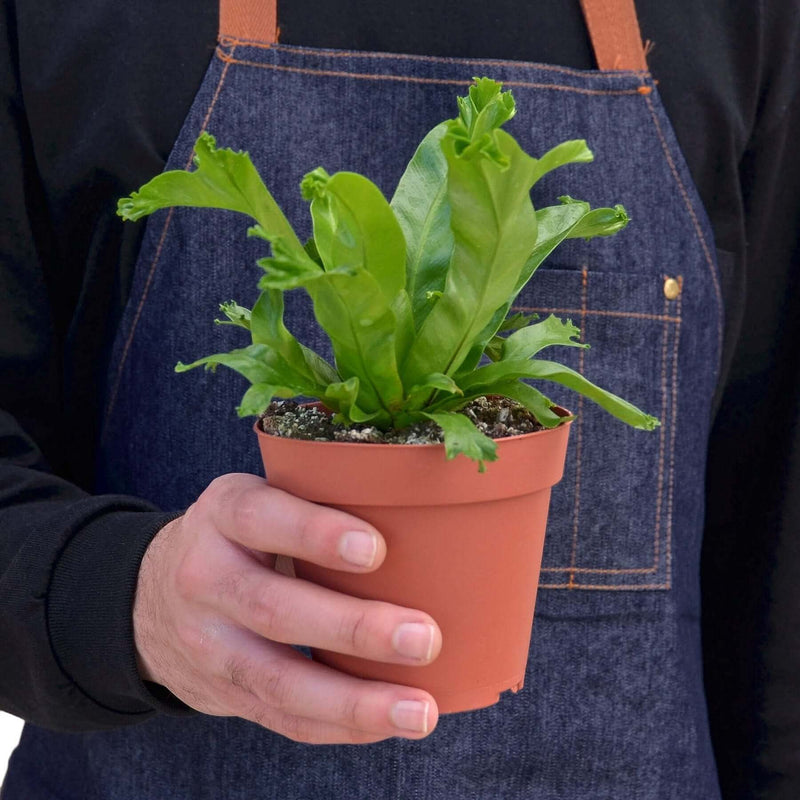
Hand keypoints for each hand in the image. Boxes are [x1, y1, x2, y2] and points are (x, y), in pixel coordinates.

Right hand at [133, 473, 441, 743]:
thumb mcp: (261, 498)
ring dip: (354, 702)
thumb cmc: (241, 537)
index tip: (376, 549)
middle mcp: (205, 577)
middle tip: (425, 637)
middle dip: (353, 628)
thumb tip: (428, 515)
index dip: (315, 533)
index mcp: (223, 513)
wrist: (152, 597)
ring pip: (277, 680)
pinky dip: (339, 726)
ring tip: (419, 710)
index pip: (260, 517)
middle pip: (273, 609)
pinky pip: (280, 719)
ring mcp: (208, 643)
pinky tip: (388, 724)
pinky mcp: (220, 693)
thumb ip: (317, 502)